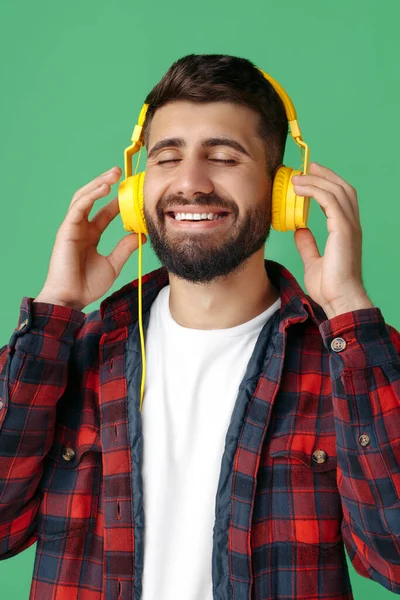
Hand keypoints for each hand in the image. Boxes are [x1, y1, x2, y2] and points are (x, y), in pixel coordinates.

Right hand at [34, 166, 146, 310]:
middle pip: (92, 198)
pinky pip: (79, 207)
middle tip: (121, 172)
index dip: (118, 200)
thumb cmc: (87, 284)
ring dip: (98, 183)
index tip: (133, 191)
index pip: (106, 211)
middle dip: (105, 183)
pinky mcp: (66, 230)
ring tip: (113, 174)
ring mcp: (73, 227)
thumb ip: (125, 247)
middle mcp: (81, 227)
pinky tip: (103, 189)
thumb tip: (140, 235)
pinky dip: (91, 196)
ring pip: (84, 197)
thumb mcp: (113, 264)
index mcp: (91, 234)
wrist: (72, 298)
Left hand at [291, 162, 373, 318]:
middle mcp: (351, 225)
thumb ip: (308, 244)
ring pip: (336, 191)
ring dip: (316, 180)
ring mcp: (349, 226)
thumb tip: (299, 230)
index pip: (341, 199)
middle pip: (342, 189)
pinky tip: (300, 188)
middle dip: (325, 175)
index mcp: (346, 232)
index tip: (311, 176)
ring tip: (298, 177)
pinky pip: (329, 200)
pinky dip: (315, 190)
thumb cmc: (330, 286)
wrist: (339, 299)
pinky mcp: (343, 229)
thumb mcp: (313, 261)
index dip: (328, 184)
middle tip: (307, 167)